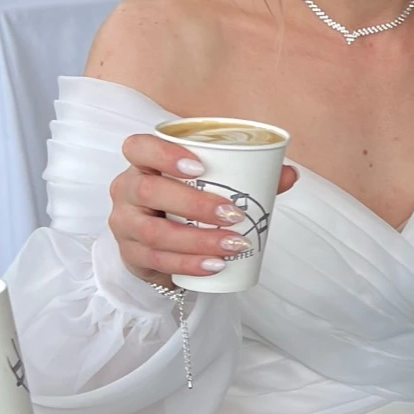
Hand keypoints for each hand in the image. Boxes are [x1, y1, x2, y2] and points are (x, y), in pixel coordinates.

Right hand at [108, 132, 298, 286]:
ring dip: (197, 240)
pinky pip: (157, 261)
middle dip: (193, 204)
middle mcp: (127, 189)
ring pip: (154, 232)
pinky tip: (215, 265)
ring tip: (232, 244)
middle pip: (148, 191)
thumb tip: (288, 173)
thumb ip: (249, 177)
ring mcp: (124, 224)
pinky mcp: (131, 254)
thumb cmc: (184, 205)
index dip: (164, 154)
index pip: (139, 147)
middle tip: (233, 214)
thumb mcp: (210, 187)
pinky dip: (189, 264)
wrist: (160, 244)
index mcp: (144, 163)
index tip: (200, 168)